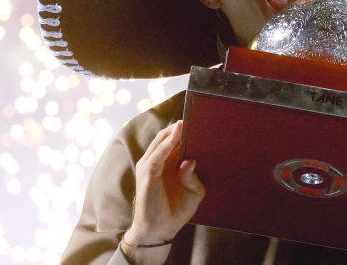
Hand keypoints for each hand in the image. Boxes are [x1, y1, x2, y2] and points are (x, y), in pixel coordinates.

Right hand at [123, 121, 204, 246]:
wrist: (159, 230)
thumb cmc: (176, 211)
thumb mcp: (193, 192)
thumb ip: (193, 176)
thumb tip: (191, 161)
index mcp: (167, 163)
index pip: (174, 140)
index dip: (185, 131)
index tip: (199, 120)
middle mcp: (157, 161)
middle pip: (166, 137)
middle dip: (180, 127)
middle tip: (195, 115)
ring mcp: (150, 165)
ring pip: (161, 141)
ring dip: (174, 131)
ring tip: (186, 120)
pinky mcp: (147, 173)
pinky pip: (157, 154)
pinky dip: (167, 143)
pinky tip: (178, 134)